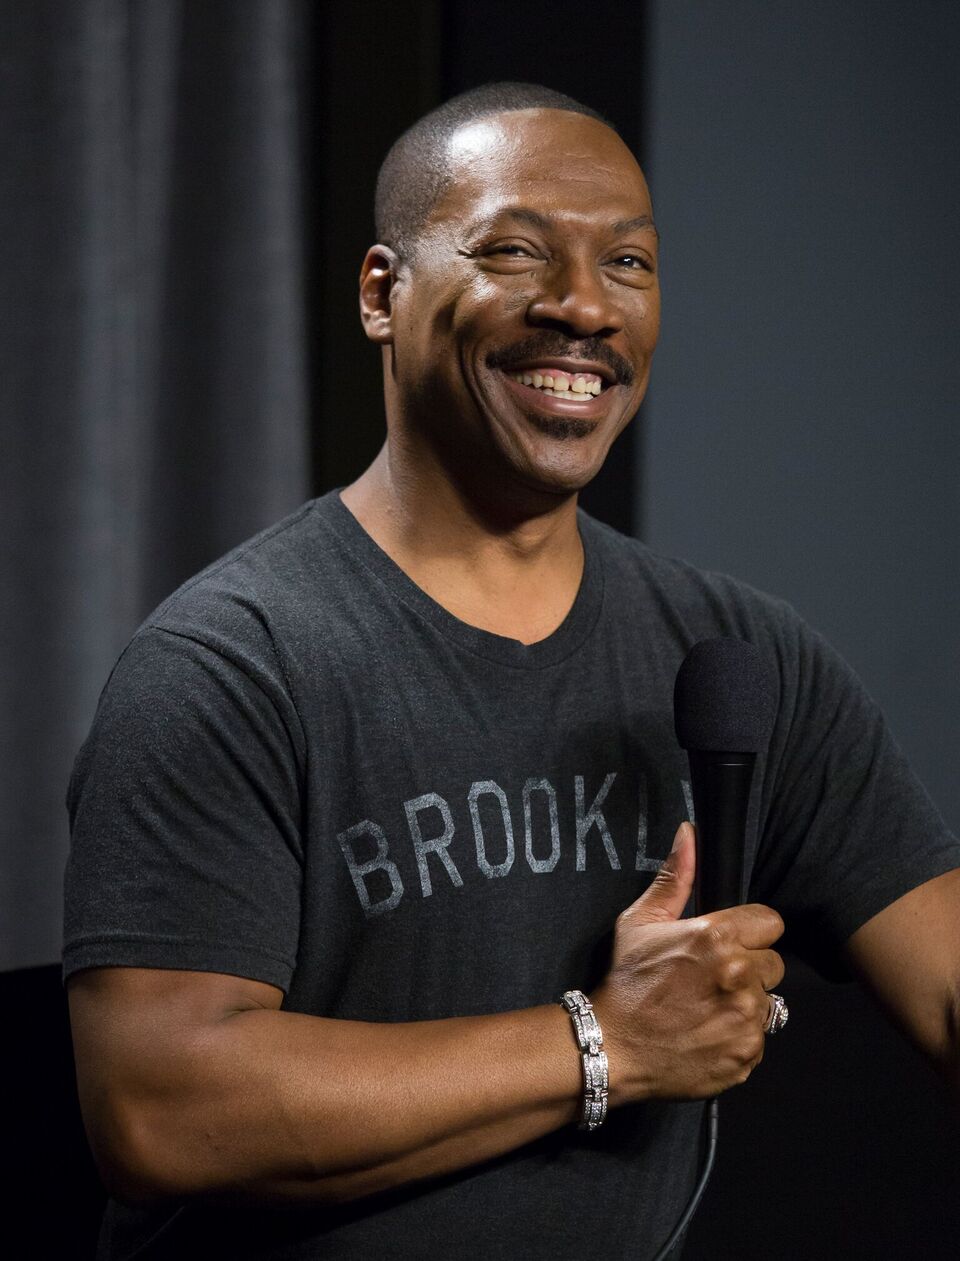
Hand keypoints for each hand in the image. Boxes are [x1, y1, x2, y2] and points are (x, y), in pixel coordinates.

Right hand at [590, 822, 784, 1102]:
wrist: (613, 1046)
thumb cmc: (627, 980)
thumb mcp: (640, 921)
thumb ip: (675, 878)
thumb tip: (690, 832)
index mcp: (718, 937)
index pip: (771, 922)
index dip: (749, 931)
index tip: (727, 943)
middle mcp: (740, 976)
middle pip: (774, 963)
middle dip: (750, 967)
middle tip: (713, 977)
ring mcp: (747, 1019)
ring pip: (770, 1001)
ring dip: (746, 1002)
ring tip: (709, 1007)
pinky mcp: (747, 1054)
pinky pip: (760, 1037)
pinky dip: (739, 1036)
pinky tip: (709, 1033)